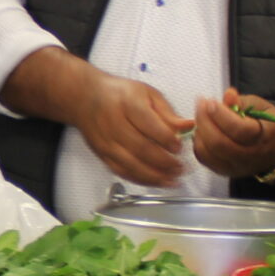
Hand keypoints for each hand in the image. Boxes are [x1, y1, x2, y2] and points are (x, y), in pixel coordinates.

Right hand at [76, 74, 191, 187]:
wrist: (85, 98)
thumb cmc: (120, 94)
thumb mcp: (147, 94)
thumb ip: (167, 112)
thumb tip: (189, 126)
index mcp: (128, 104)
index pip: (149, 125)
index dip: (167, 139)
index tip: (180, 147)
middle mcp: (114, 124)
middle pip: (141, 148)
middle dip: (164, 162)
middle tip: (181, 168)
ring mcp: (106, 142)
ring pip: (132, 164)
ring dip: (155, 176)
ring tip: (173, 179)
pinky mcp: (102, 154)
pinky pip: (122, 171)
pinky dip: (141, 179)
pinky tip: (156, 181)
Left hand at [189, 90, 274, 181]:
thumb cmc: (268, 124)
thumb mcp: (261, 107)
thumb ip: (243, 102)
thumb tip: (228, 95)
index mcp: (266, 137)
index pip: (240, 130)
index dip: (221, 114)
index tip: (210, 101)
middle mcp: (251, 156)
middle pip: (220, 143)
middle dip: (204, 121)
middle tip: (201, 104)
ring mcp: (237, 167)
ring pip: (209, 153)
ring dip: (200, 131)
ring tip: (201, 116)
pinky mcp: (226, 172)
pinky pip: (204, 159)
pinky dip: (198, 143)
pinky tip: (201, 130)